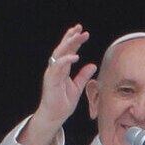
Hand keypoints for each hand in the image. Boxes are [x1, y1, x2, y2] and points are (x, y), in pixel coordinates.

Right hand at [19, 24, 96, 144]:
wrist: (55, 116)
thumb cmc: (63, 103)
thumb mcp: (77, 87)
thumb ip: (84, 75)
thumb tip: (93, 65)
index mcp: (62, 69)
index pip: (68, 51)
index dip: (74, 41)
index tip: (82, 32)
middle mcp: (56, 68)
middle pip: (63, 49)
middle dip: (71, 37)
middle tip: (80, 28)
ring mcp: (52, 73)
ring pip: (59, 54)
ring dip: (68, 44)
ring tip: (78, 36)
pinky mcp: (50, 80)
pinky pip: (57, 67)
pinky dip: (66, 61)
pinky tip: (75, 56)